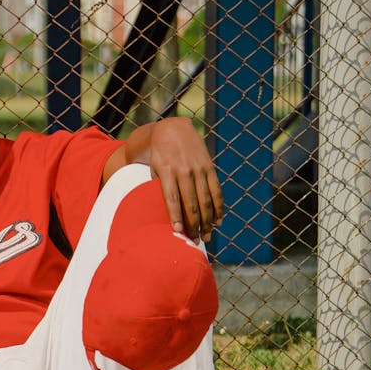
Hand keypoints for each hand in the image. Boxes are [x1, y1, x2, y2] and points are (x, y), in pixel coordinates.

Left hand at [119, 116, 223, 240]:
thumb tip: (162, 213)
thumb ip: (157, 187)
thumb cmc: (158, 154)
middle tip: (195, 241)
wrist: (173, 128)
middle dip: (194, 225)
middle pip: (191, 203)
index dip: (176, 216)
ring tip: (207, 236)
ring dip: (208, 221)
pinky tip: (218, 221)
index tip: (178, 232)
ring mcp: (199, 169)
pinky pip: (216, 190)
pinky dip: (218, 207)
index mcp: (166, 171)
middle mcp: (184, 170)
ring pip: (206, 200)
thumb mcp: (152, 167)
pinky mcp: (209, 167)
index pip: (172, 198)